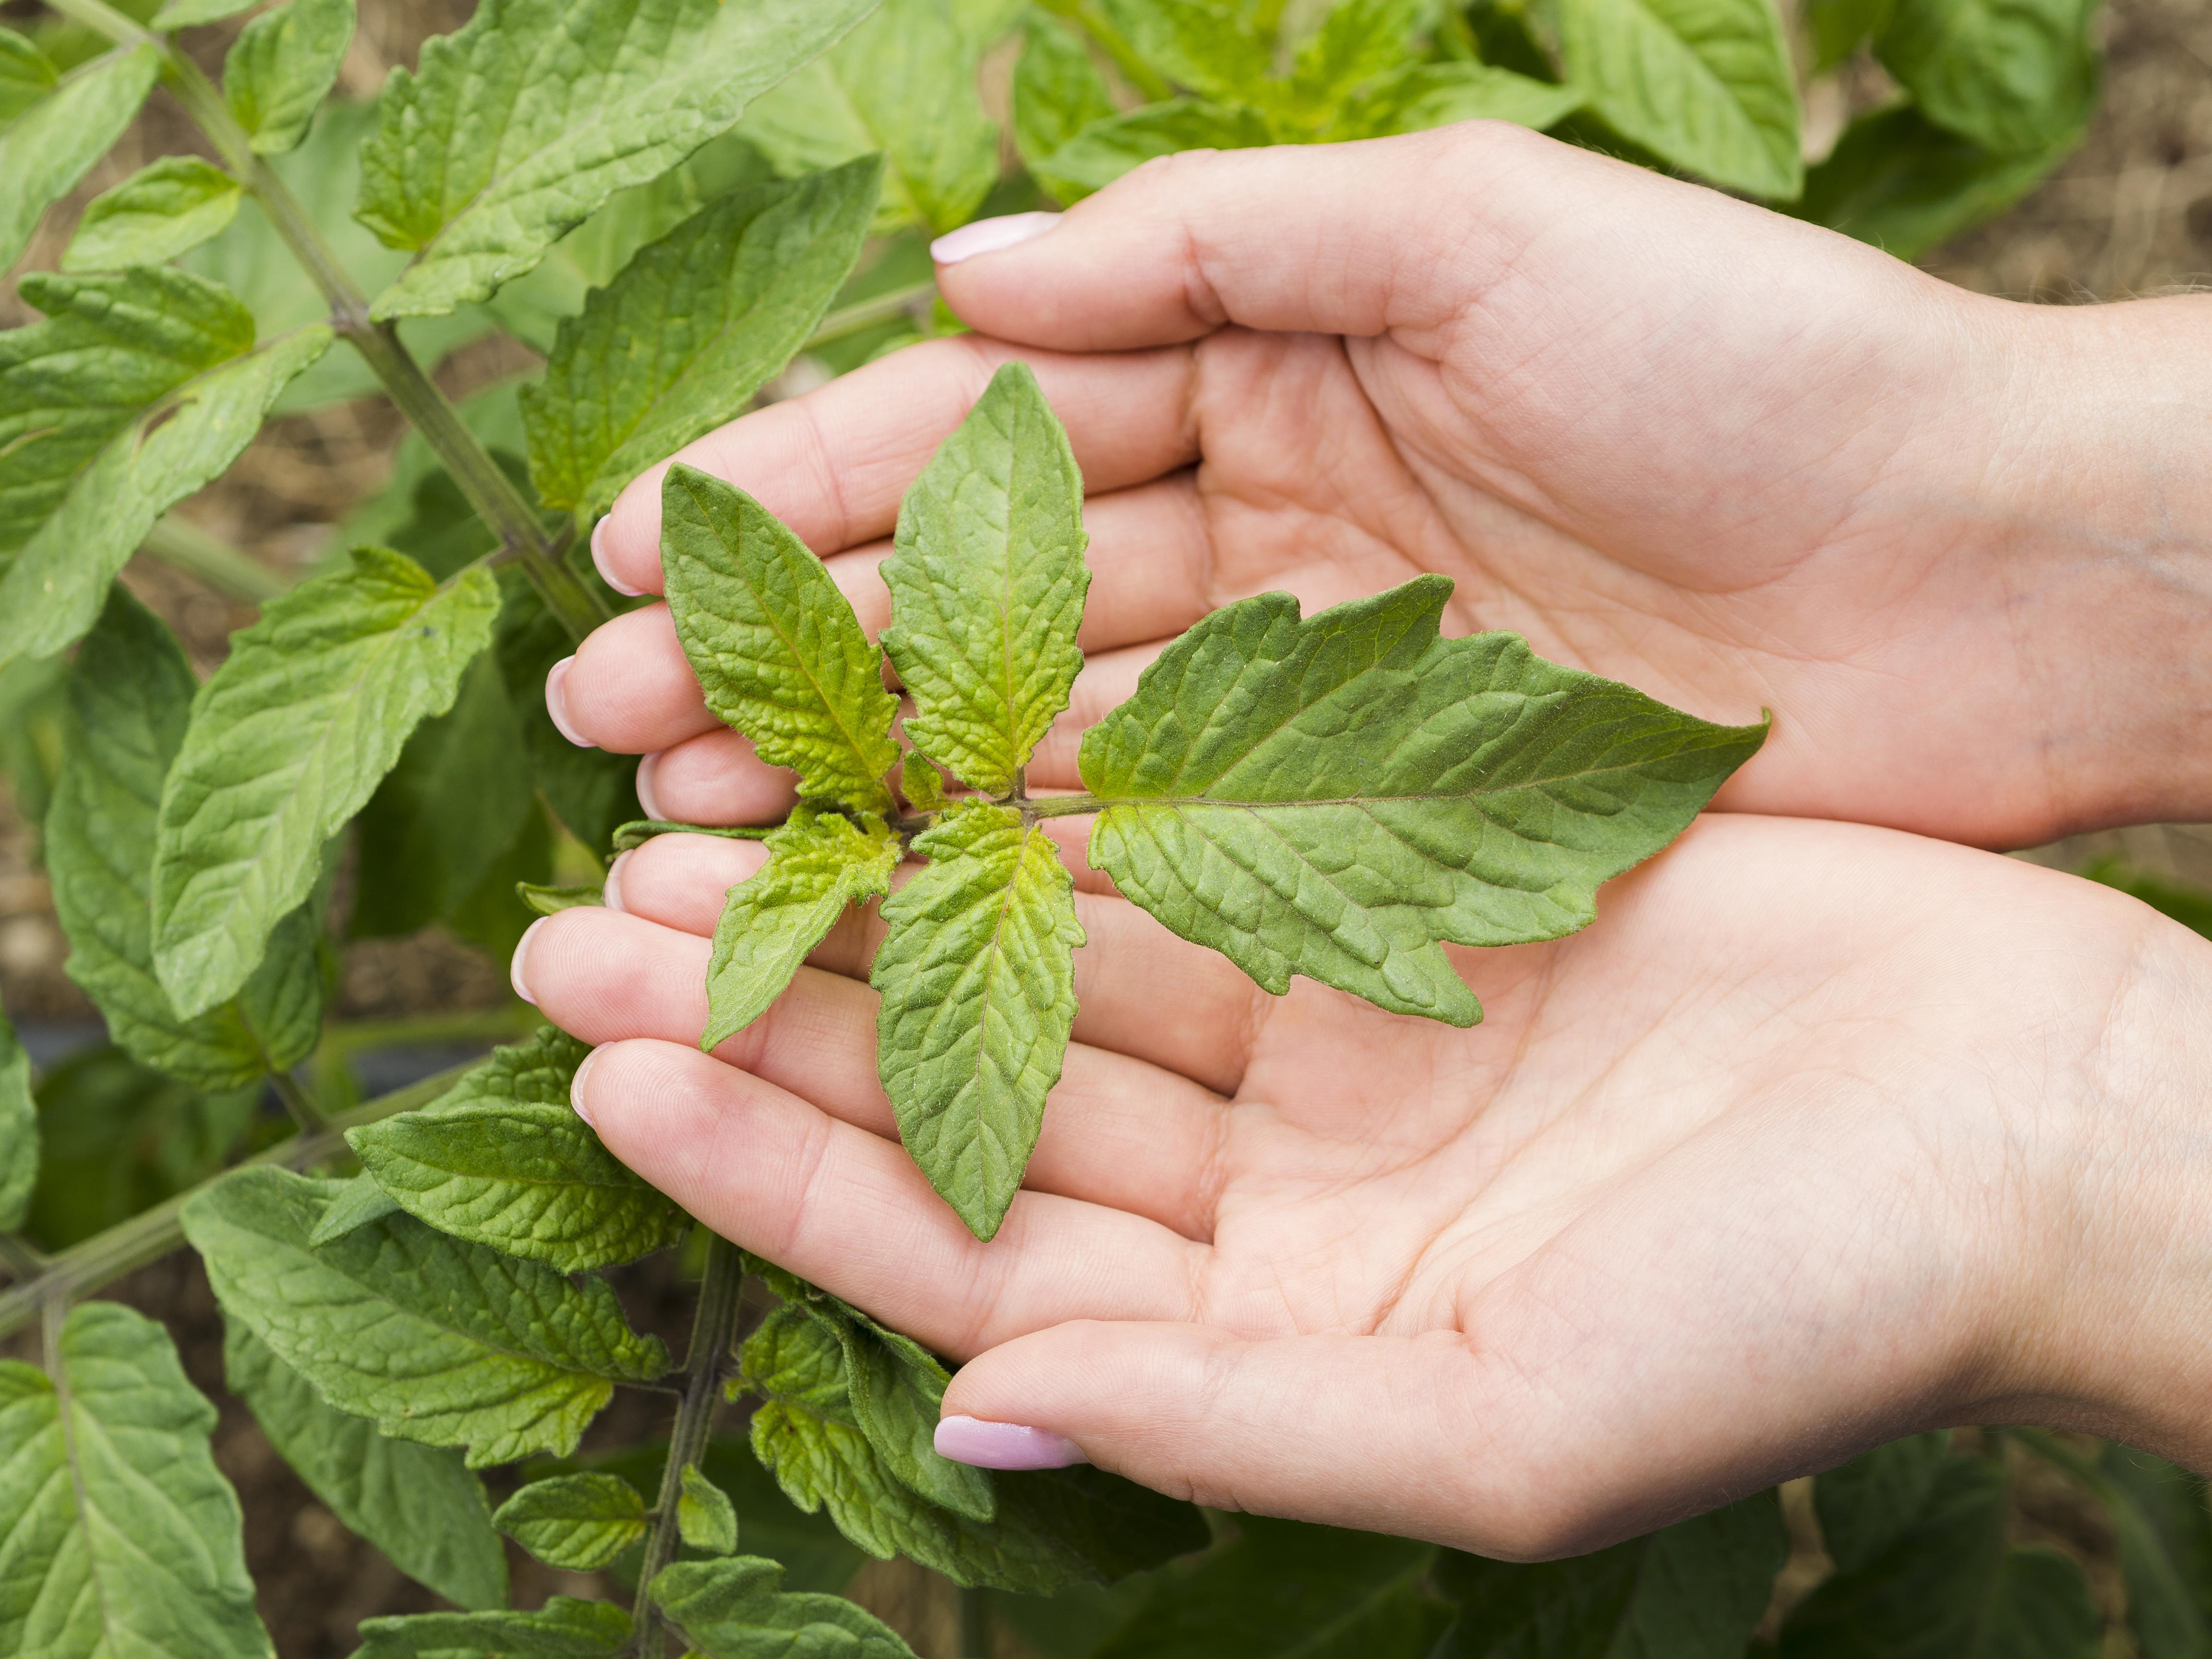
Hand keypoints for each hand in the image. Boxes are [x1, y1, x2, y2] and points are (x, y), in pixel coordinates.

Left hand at [513, 814, 2211, 1553]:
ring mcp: (1323, 1035)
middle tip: (586, 909)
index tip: (613, 1069)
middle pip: (959, 1085)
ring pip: (1036, 949)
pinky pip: (1171, 842)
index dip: (776, 1164)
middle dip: (777, 997)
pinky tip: (919, 738)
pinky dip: (1046, 795)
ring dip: (880, 880)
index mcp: (1260, 1329)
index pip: (957, 1256)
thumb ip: (1235, 1429)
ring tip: (696, 803)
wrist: (2027, 1122)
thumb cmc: (1807, 1308)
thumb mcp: (1511, 1423)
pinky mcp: (1396, 905)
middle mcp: (1263, 1185)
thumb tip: (989, 1428)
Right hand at [569, 122, 2211, 850]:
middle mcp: (1262, 543)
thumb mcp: (1479, 225)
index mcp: (1268, 374)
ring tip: (688, 835)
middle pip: (975, 609)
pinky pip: (1164, 860)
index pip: (986, 434)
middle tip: (608, 731)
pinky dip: (1021, 880)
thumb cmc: (1753, 368)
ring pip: (1040, 747)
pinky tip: (881, 913)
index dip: (810, 490)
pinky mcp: (1378, 840)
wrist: (1988, 575)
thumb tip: (961, 264)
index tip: (638, 549)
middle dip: (790, 662)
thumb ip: (1216, 236)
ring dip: (865, 790)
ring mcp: (1310, 700)